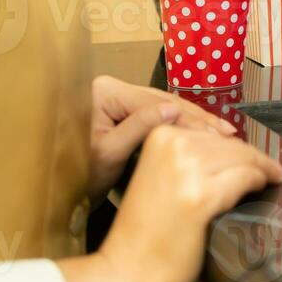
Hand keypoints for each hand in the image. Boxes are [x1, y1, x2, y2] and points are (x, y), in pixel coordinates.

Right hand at [60, 124, 281, 281]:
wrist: (125, 270)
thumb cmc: (144, 228)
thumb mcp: (159, 174)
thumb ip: (187, 155)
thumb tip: (230, 148)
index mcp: (160, 135)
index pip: (212, 133)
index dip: (236, 145)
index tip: (252, 153)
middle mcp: (173, 146)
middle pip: (230, 145)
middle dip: (254, 157)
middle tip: (271, 167)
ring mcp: (188, 170)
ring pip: (243, 158)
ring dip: (262, 168)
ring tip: (272, 176)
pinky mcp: (202, 197)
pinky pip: (246, 178)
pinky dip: (259, 181)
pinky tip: (263, 186)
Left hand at [88, 74, 236, 202]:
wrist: (53, 195)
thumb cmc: (75, 176)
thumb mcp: (108, 153)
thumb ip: (140, 127)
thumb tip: (175, 110)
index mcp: (105, 91)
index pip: (155, 103)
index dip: (189, 119)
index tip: (217, 135)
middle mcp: (113, 87)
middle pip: (164, 101)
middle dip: (198, 118)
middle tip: (228, 133)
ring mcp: (118, 98)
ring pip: (165, 106)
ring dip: (195, 121)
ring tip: (223, 133)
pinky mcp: (123, 111)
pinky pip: (157, 115)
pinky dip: (181, 124)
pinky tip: (202, 132)